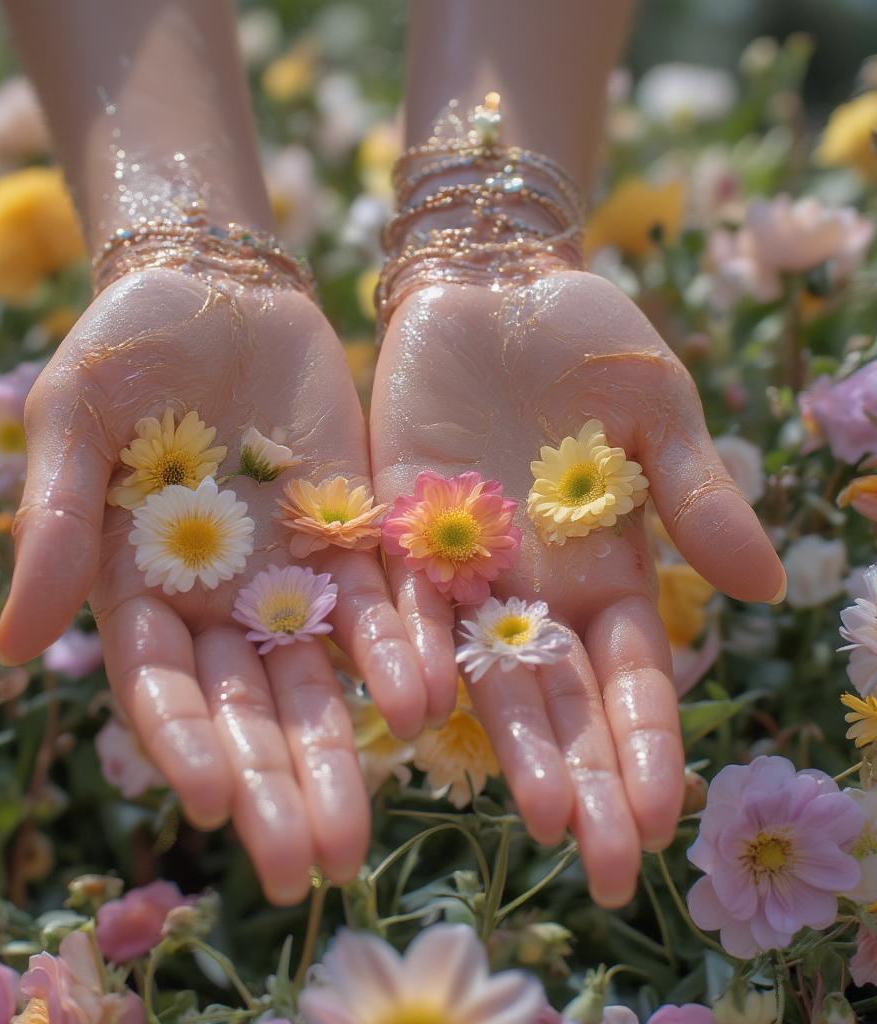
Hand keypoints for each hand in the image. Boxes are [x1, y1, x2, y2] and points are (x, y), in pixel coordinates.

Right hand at [0, 268, 427, 903]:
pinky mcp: (355, 532)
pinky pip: (383, 601)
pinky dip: (401, 649)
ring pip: (321, 677)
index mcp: (139, 586)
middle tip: (309, 867)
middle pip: (249, 705)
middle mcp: (219, 599)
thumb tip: (13, 648)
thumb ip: (54, 526)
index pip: (160, 684)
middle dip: (276, 783)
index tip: (206, 802)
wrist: (217, 289)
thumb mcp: (72, 421)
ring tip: (364, 831)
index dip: (182, 741)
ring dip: (343, 752)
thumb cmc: (122, 347)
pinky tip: (425, 702)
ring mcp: (293, 571)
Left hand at [370, 270, 784, 906]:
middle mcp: (530, 583)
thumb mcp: (658, 408)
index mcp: (603, 565)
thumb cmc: (584, 340)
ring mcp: (457, 560)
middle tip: (599, 867)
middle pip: (560, 696)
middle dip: (586, 777)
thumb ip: (698, 494)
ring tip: (532, 817)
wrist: (489, 284)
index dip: (648, 741)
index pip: (630, 674)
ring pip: (481, 667)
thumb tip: (767, 587)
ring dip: (508, 742)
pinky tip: (421, 712)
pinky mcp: (391, 524)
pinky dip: (409, 651)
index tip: (662, 816)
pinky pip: (397, 599)